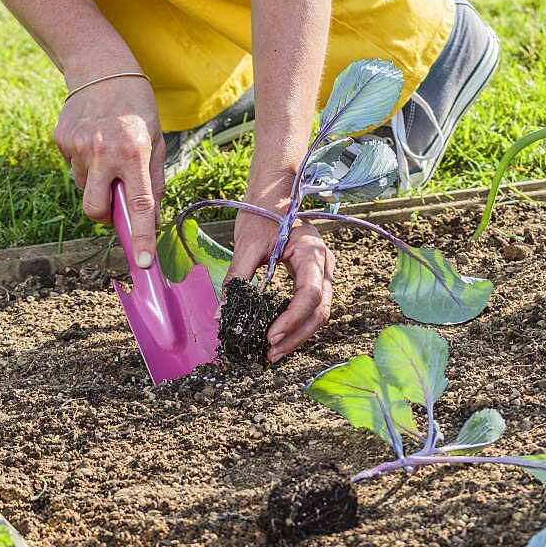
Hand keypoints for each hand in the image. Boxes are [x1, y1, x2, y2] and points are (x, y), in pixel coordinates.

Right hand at [54, 74, 164, 267]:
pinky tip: (92, 140)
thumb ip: (153, 181)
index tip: (143, 262)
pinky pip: (72, 168)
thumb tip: (149, 219)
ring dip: (96, 182)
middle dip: (105, 214)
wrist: (102, 68)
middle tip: (114, 200)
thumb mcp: (155, 142)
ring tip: (106, 153)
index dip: (141, 237)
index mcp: (134, 153)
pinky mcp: (60, 140)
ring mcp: (78, 147)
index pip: (139, 205)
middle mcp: (103, 152)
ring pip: (84, 188)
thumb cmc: (137, 109)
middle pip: (95, 209)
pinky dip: (84, 164)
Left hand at [226, 209, 334, 361]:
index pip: (310, 293)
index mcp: (312, 251)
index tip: (270, 336)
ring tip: (273, 352)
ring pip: (319, 312)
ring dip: (298, 335)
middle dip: (296, 335)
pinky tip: (279, 336)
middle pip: (320, 310)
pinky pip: (311, 306)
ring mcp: (322, 272)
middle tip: (270, 353)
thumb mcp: (247, 243)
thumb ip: (237, 278)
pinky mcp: (313, 278)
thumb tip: (222, 314)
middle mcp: (324, 264)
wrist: (274, 193)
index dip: (293, 319)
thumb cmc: (262, 212)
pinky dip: (297, 324)